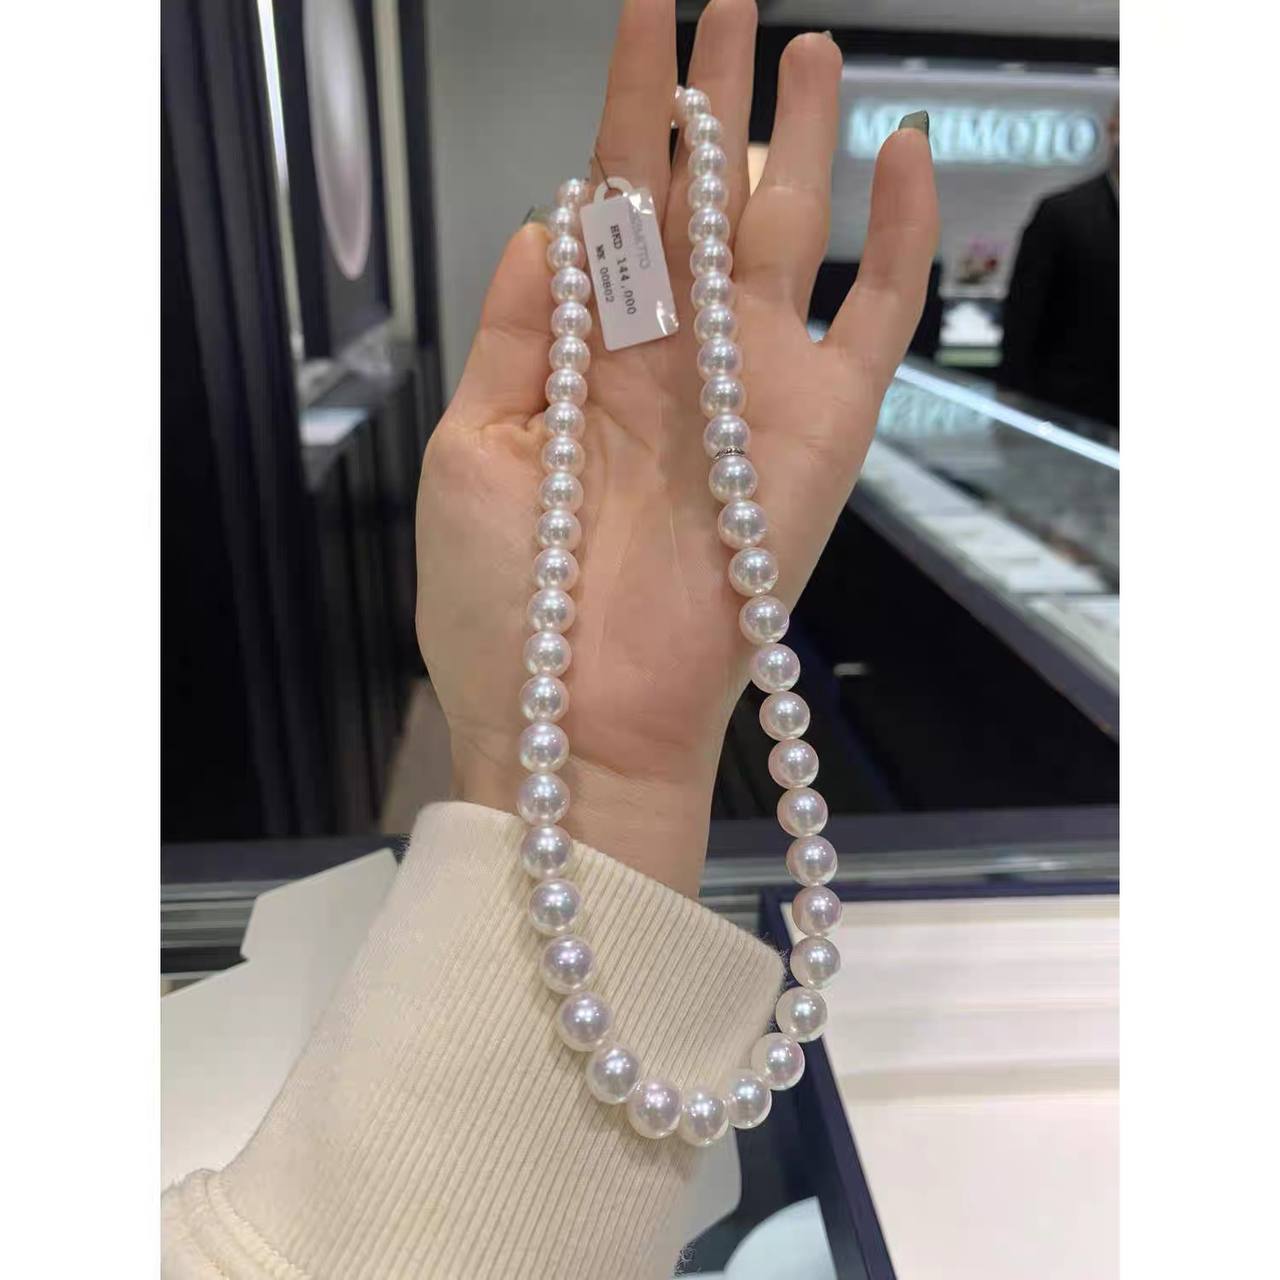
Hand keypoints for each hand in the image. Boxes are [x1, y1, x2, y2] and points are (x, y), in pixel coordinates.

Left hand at [416, 0, 936, 894]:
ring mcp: (754, 389)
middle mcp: (675, 358)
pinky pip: (881, 321)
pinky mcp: (823, 433)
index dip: (626, 105)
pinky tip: (909, 157)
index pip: (613, 201)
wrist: (578, 721)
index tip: (642, 6)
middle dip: (715, 98)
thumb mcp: (474, 448)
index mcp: (589, 356)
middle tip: (733, 3)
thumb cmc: (510, 608)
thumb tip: (552, 219)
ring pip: (792, 233)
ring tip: (810, 46)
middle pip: (704, 198)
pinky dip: (903, 240)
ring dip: (804, 138)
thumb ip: (516, 329)